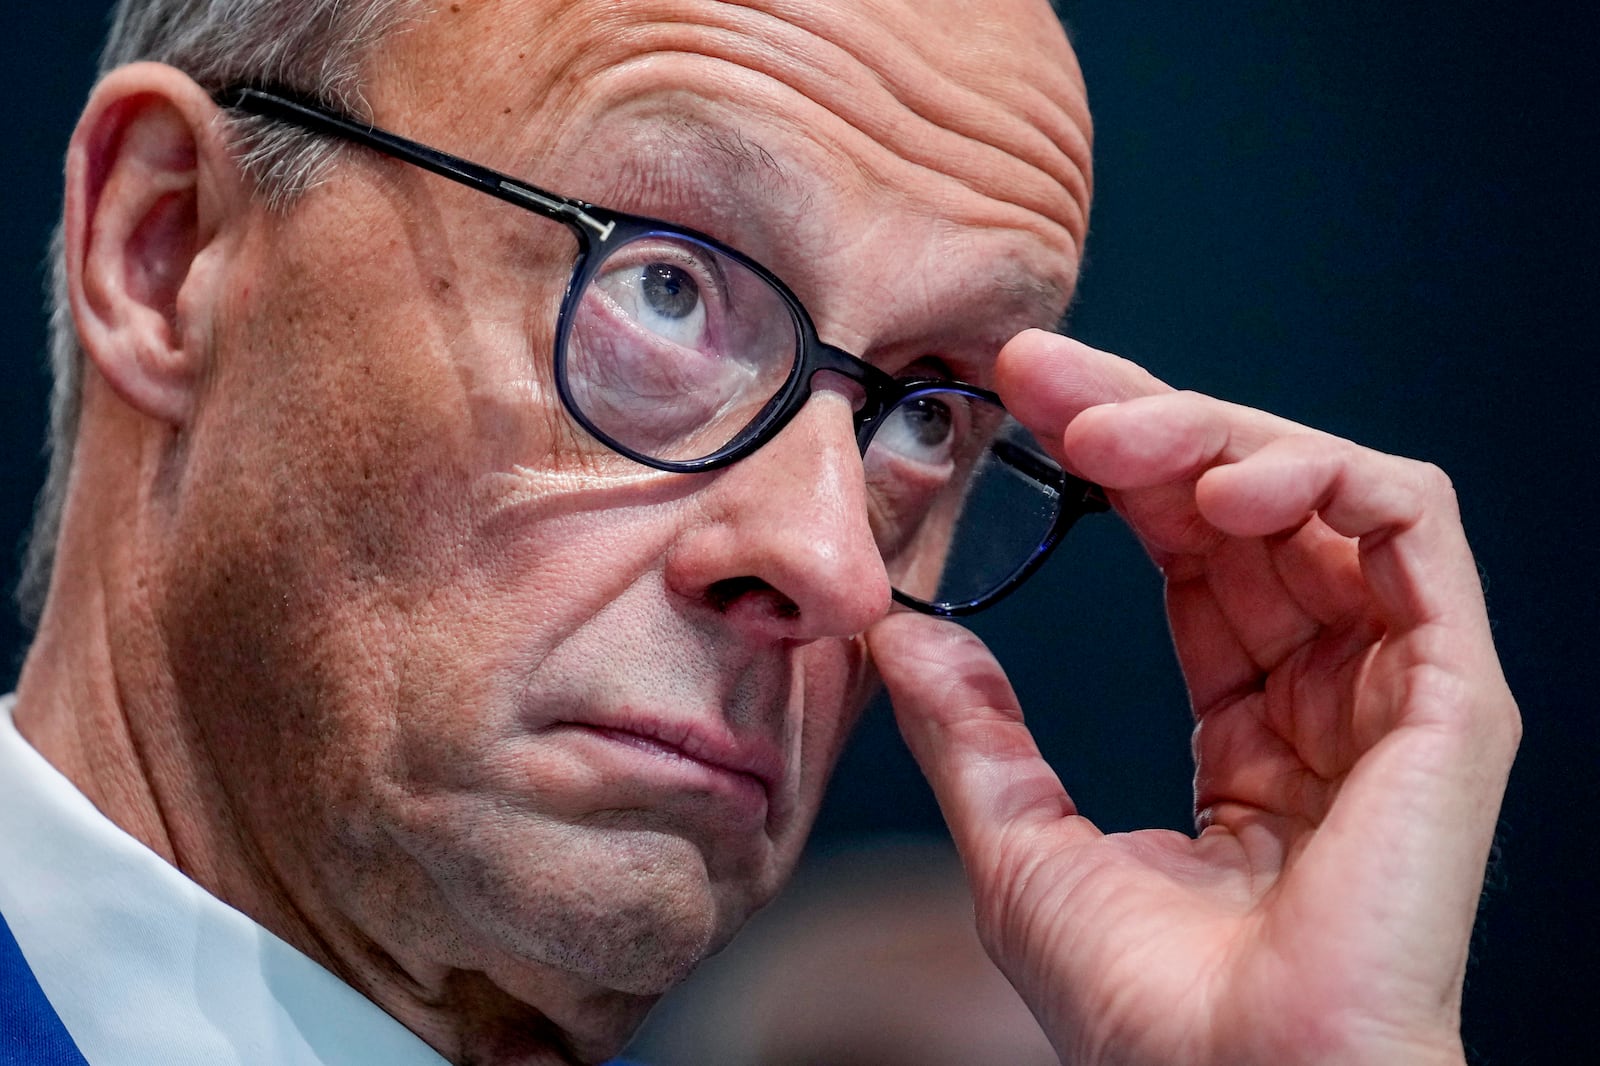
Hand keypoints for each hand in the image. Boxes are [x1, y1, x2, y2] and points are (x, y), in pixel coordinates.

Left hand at [867, 330, 1518, 1065]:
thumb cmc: (1145, 1011)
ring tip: (1108, 433)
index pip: (1186, 550)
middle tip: (1041, 373)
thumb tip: (900, 635)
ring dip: (1213, 433)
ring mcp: (1391, 687)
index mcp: (1247, 726)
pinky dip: (1319, 476)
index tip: (1016, 399)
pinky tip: (1217, 485)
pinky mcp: (1452, 691)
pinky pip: (1413, 527)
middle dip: (1146, 417)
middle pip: (1247, 501)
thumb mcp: (1022, 841)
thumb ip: (974, 730)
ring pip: (1324, 490)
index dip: (1110, 465)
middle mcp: (1325, 692)